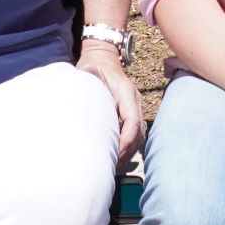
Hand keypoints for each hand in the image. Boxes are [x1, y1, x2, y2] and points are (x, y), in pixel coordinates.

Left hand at [76, 40, 143, 158]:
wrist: (104, 58)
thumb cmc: (94, 67)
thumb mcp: (89, 70)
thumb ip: (88, 77)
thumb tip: (84, 80)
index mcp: (126, 93)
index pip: (133, 120)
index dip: (126, 139)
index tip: (116, 153)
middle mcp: (134, 101)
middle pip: (139, 132)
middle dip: (127, 151)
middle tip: (111, 165)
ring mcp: (135, 107)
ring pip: (139, 135)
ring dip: (129, 151)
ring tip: (113, 165)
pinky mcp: (132, 113)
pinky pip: (135, 134)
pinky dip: (128, 147)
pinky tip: (116, 157)